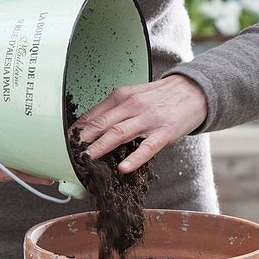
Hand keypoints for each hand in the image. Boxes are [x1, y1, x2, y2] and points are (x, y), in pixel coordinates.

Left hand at [71, 75, 207, 173]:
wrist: (194, 90)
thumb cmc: (162, 96)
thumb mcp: (135, 95)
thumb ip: (114, 109)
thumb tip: (90, 127)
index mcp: (122, 96)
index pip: (93, 115)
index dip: (77, 130)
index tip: (64, 143)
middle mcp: (132, 105)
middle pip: (102, 124)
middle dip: (83, 140)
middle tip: (68, 153)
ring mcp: (149, 119)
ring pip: (119, 133)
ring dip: (101, 147)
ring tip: (87, 160)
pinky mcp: (165, 131)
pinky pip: (148, 147)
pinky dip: (135, 158)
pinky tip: (124, 168)